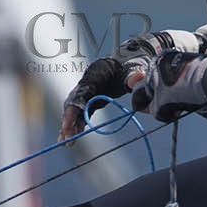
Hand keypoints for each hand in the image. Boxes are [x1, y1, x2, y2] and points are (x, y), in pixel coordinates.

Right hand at [59, 30, 206, 140]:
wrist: (125, 63)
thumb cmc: (128, 67)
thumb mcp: (132, 71)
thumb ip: (133, 76)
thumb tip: (138, 77)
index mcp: (94, 75)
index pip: (80, 94)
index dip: (72, 110)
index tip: (68, 125)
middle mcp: (86, 84)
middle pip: (73, 103)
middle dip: (69, 121)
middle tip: (68, 139)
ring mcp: (87, 92)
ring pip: (75, 110)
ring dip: (70, 125)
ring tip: (67, 143)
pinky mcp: (91, 100)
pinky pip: (82, 113)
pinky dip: (77, 124)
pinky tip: (73, 138)